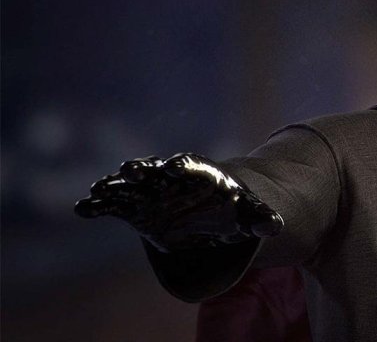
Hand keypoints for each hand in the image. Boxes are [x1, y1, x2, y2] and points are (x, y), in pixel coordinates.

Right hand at [75, 153, 283, 252]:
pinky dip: (99, 205)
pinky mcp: (134, 207)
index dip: (183, 165)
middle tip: (132, 170)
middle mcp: (170, 177)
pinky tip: (83, 208)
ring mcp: (150, 190)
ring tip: (98, 191)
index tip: (175, 165)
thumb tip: (278, 226)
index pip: (191, 166)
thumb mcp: (249, 214)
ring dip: (114, 186)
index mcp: (200, 174)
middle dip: (144, 169)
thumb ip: (262, 218)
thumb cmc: (231, 207)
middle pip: (156, 169)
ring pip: (129, 185)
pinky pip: (114, 204)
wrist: (209, 210)